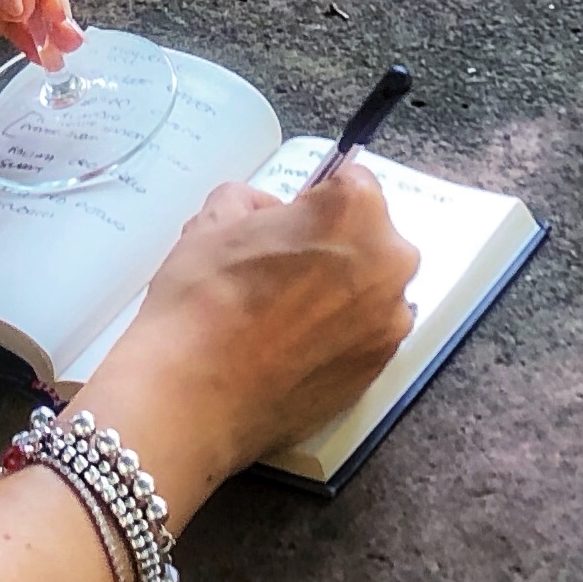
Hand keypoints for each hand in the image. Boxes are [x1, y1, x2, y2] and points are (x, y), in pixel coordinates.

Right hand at [76, 164, 420, 494]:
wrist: (192, 398)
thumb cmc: (202, 303)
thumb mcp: (213, 222)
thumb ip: (251, 199)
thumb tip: (268, 212)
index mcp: (355, 210)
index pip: (350, 184)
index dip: (313, 203)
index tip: (288, 225)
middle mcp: (389, 262)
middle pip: (368, 238)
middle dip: (333, 247)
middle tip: (280, 272)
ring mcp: (390, 321)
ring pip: (368, 290)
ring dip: (339, 294)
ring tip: (281, 318)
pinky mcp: (379, 369)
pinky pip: (364, 335)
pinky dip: (338, 336)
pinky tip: (291, 349)